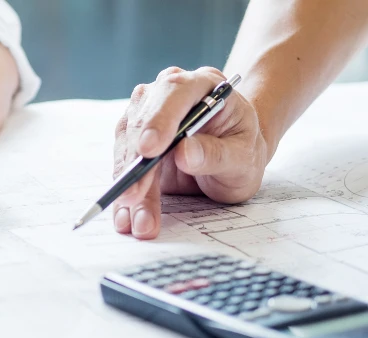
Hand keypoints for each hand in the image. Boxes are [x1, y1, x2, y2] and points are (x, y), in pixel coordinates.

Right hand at [112, 66, 267, 239]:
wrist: (234, 159)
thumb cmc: (242, 152)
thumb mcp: (243, 158)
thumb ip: (217, 154)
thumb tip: (185, 153)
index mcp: (202, 85)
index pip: (174, 92)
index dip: (159, 120)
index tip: (149, 151)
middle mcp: (168, 95)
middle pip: (142, 120)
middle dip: (136, 162)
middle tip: (133, 195)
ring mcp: (148, 116)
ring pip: (128, 146)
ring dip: (128, 184)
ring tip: (135, 221)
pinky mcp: (135, 142)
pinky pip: (124, 165)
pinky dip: (124, 192)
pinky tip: (125, 216)